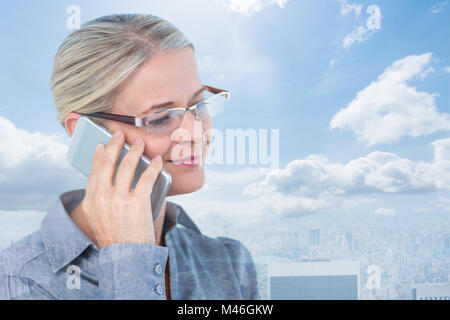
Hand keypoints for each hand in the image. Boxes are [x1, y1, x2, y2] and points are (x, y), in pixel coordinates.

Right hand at [81, 130, 162, 247]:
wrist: (125, 256)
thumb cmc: (114, 236)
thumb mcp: (98, 217)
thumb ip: (100, 198)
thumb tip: (109, 176)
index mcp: (90, 200)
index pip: (94, 170)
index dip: (99, 154)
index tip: (102, 144)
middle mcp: (102, 197)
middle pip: (108, 163)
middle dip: (115, 144)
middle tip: (120, 134)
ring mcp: (119, 199)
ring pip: (127, 166)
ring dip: (134, 151)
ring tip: (140, 143)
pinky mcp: (138, 202)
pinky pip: (147, 177)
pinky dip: (153, 167)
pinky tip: (157, 161)